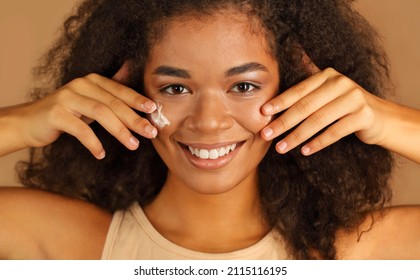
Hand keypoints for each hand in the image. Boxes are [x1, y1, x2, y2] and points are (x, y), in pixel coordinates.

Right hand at [13, 65, 157, 158]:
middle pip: (114, 103)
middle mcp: (81, 85)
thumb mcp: (91, 99)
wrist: (31, 121)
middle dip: (135, 119)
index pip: (120, 90)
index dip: (138, 101)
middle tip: (151, 133)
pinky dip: (93, 143)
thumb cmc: (68, 112)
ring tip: (133, 145)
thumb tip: (131, 67)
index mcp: (93, 81)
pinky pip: (80, 129)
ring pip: (101, 113)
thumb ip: (110, 88)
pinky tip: (101, 154)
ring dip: (120, 131)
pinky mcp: (56, 114)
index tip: (154, 112)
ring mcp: (67, 98)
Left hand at [260, 66, 387, 155]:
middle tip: (265, 135)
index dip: (280, 101)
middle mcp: (340, 83)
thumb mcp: (328, 89)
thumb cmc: (345, 104)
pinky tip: (305, 151)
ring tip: (281, 148)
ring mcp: (354, 99)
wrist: (381, 117)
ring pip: (318, 120)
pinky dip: (318, 142)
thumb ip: (310, 79)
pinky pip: (335, 132)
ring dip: (296, 136)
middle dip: (283, 122)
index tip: (262, 113)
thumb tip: (292, 52)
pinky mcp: (363, 116)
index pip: (299, 90)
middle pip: (305, 106)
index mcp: (327, 76)